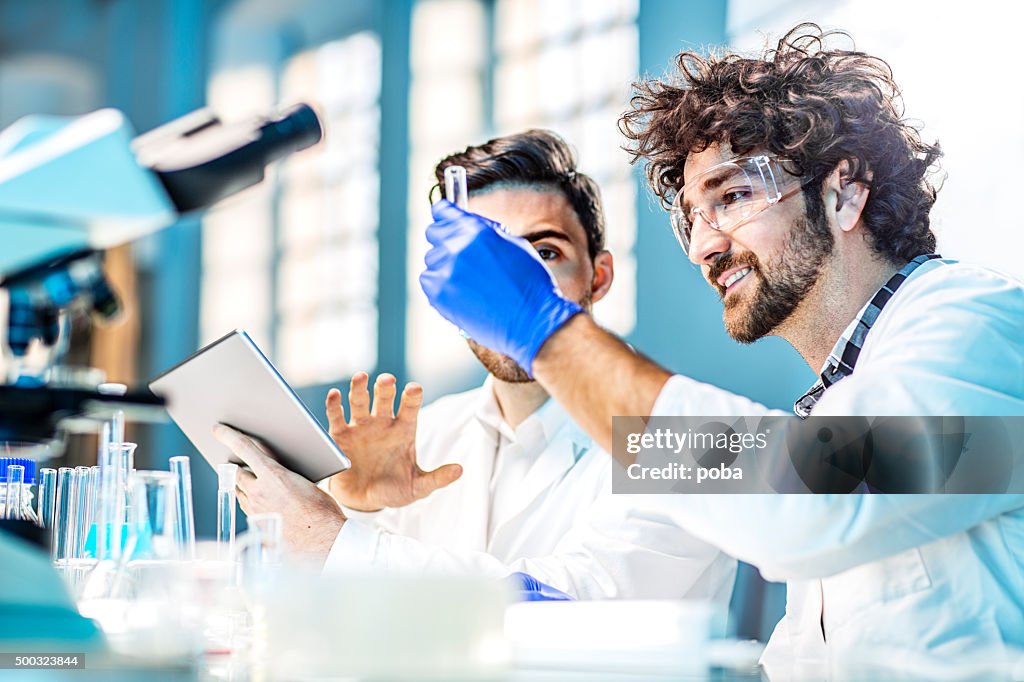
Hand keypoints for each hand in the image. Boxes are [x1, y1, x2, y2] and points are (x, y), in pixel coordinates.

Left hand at [213, 424, 345, 565]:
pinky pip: (246, 508)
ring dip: (243, 484)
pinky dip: (250, 501)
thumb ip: (283, 472)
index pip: (244, 449)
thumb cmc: (321, 511)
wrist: (322, 541)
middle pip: (236, 473)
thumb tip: (273, 468)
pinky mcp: (256, 526)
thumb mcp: (305, 482)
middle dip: (237, 465)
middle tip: (239, 460)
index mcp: (272, 476)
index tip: (218, 429)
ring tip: (250, 480)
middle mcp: (258, 492)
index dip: (228, 435)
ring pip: (239, 492)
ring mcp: (255, 511)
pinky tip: (260, 501)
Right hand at [324, 372, 461, 511]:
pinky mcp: (340, 436)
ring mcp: (361, 427)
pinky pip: (336, 417)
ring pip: (359, 402)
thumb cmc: (394, 490)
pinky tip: (334, 395)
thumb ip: (437, 478)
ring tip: (361, 377)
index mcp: (403, 430)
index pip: (410, 407)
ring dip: (359, 388)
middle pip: (384, 398)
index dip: (412, 397)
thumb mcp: (418, 487)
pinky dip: (334, 405)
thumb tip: (459, 471)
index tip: (414, 389)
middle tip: (387, 380)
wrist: (365, 502)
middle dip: (385, 387)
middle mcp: (382, 423)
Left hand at [418, 200, 582, 374]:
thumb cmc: (529, 284)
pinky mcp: (437, 294)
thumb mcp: (514, 244)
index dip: (444, 215)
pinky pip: (429, 283)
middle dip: (446, 241)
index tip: (443, 219)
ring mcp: (444, 270)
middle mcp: (455, 246)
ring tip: (470, 282)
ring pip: (432, 260)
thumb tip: (469, 226)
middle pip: (434, 234)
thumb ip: (485, 232)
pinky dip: (441, 286)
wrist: (531, 320)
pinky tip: (463, 294)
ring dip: (445, 266)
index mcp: (475, 229)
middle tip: (463, 258)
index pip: (443, 211)